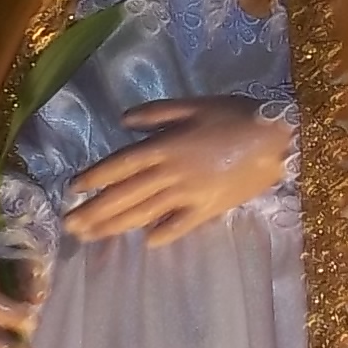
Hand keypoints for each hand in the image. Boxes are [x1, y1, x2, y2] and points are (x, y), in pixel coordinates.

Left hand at [64, 97, 286, 247]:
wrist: (278, 138)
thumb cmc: (234, 115)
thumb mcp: (193, 104)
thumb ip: (156, 113)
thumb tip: (122, 122)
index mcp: (164, 146)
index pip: (120, 165)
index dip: (95, 178)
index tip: (73, 190)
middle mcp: (171, 174)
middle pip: (125, 195)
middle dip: (94, 211)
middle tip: (69, 225)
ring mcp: (189, 195)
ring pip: (144, 213)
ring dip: (115, 226)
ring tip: (91, 237)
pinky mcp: (209, 210)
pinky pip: (180, 226)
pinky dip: (162, 234)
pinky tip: (145, 243)